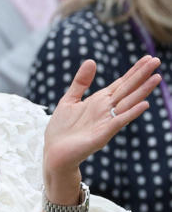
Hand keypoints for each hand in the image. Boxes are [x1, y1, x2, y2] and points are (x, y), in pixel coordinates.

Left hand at [42, 56, 160, 195]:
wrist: (54, 153)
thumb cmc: (62, 129)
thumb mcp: (69, 100)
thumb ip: (80, 82)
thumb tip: (91, 61)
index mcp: (99, 101)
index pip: (121, 83)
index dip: (134, 71)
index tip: (148, 58)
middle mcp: (106, 109)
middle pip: (128, 89)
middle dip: (142, 75)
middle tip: (157, 60)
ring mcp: (106, 121)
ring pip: (128, 103)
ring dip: (142, 91)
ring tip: (156, 78)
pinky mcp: (103, 134)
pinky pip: (119, 122)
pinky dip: (131, 113)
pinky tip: (143, 105)